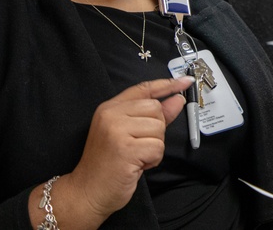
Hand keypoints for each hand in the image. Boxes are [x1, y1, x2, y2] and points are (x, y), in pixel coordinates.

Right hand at [64, 77, 191, 219]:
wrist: (87, 192)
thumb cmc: (109, 165)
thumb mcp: (129, 134)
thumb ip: (153, 116)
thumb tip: (176, 99)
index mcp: (110, 108)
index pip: (144, 89)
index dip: (167, 85)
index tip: (186, 81)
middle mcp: (111, 115)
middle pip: (156, 109)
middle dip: (156, 131)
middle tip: (139, 146)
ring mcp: (116, 130)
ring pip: (159, 128)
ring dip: (154, 147)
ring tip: (136, 157)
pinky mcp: (125, 149)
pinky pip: (157, 147)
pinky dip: (153, 159)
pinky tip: (137, 165)